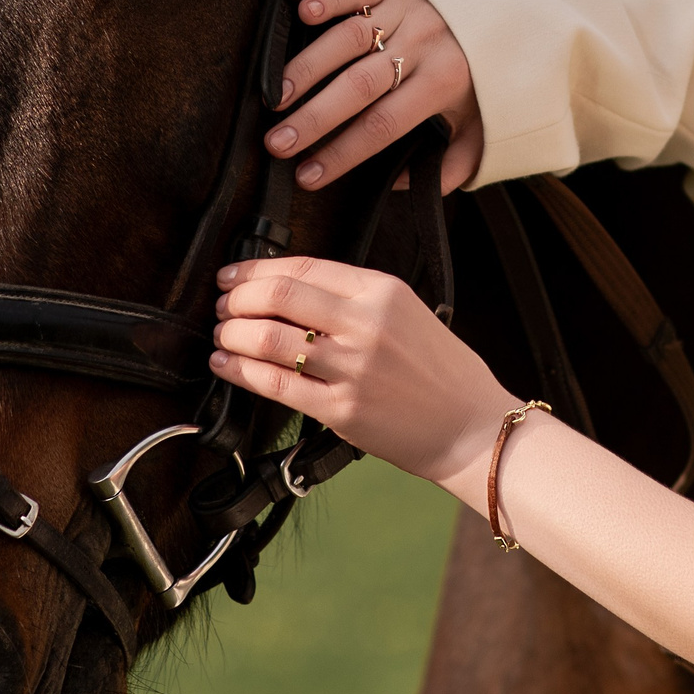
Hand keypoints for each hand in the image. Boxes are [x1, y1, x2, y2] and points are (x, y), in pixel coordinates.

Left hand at [212, 256, 515, 486]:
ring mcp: (352, 368)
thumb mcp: (407, 312)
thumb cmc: (441, 372)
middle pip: (279, 296)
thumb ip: (355, 298)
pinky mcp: (341, 410)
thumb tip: (288, 290)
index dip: (256, 269)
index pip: (303, 267)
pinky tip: (226, 364)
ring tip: (223, 335)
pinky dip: (239, 371)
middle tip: (222, 306)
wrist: (471, 425)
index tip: (232, 275)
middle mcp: (366, 324)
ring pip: (268, 339)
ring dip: (232, 334)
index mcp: (383, 291)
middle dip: (237, 299)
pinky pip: (275, 385)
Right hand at [267, 0, 482, 190]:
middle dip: (314, 118)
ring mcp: (408, 10)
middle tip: (277, 142)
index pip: (383, 126)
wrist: (513, 13)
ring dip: (309, 67)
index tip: (308, 175)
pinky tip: (304, 14)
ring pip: (350, 39)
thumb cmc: (488, 76)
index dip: (343, 153)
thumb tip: (396, 184)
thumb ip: (449, 167)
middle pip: (360, 86)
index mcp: (444, 83)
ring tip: (277, 95)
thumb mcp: (483, 128)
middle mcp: (423, 45)